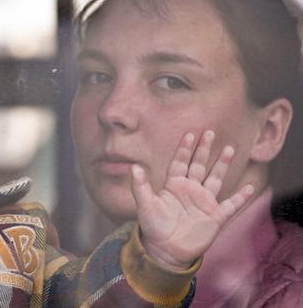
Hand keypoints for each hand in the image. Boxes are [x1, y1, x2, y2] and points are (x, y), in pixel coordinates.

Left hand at [132, 130, 253, 269]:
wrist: (165, 251)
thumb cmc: (153, 227)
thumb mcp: (145, 206)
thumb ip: (140, 186)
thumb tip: (134, 167)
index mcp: (174, 186)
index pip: (180, 162)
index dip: (184, 149)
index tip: (189, 134)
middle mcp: (190, 190)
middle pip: (199, 165)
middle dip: (204, 150)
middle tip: (209, 132)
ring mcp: (204, 202)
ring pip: (215, 179)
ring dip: (222, 165)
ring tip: (229, 148)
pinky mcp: (215, 217)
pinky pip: (230, 205)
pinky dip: (240, 198)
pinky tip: (248, 188)